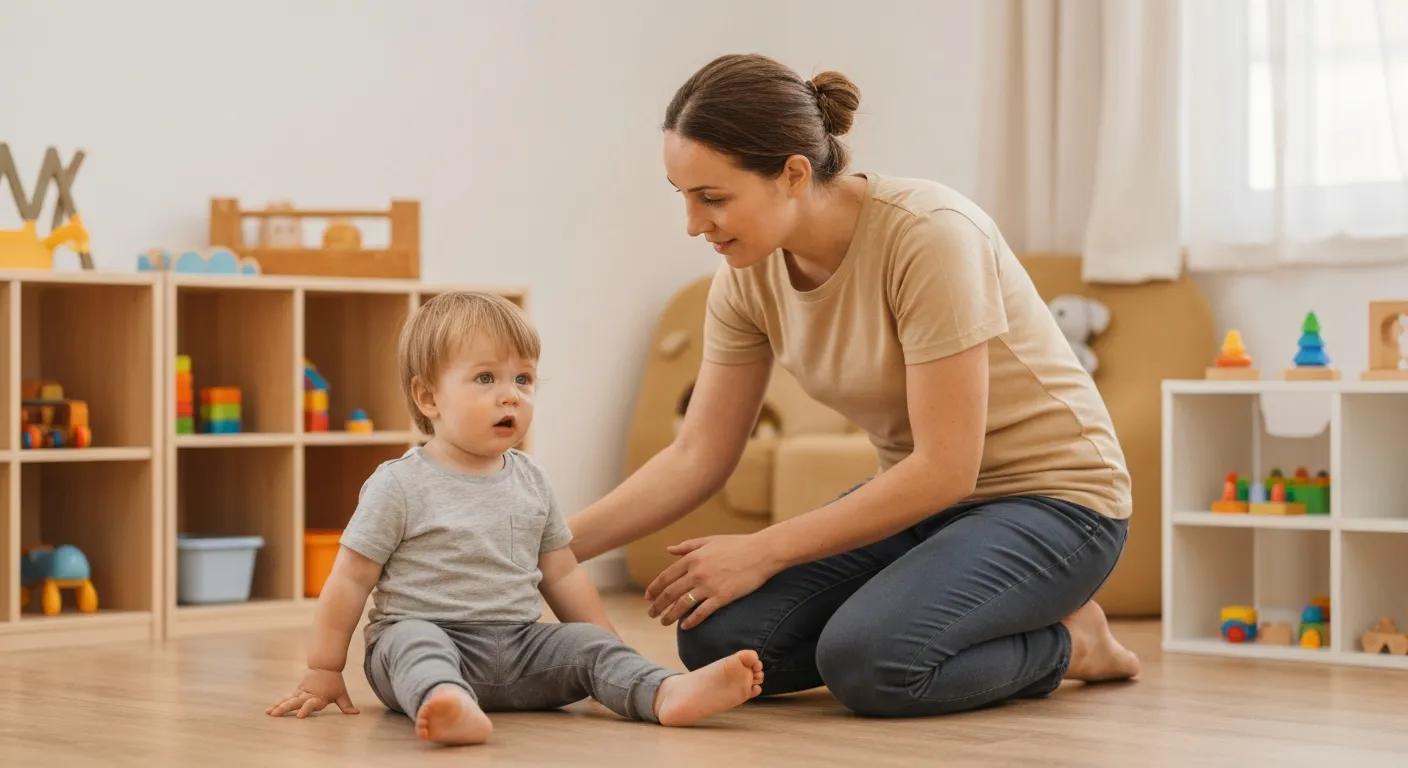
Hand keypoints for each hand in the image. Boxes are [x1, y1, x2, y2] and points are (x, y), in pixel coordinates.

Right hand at [266, 668, 359, 717]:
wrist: (325, 666)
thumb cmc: (334, 682)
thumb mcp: (342, 694)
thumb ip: (346, 705)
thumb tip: (357, 713)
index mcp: (319, 697)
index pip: (312, 704)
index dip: (306, 709)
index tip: (300, 716)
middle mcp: (308, 695)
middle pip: (295, 702)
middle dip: (286, 708)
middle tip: (276, 714)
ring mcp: (300, 693)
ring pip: (288, 700)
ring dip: (278, 706)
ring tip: (269, 713)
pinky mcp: (296, 691)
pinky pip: (285, 698)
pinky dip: (277, 703)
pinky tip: (269, 710)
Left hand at [645, 534, 778, 629]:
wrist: (762, 553)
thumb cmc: (737, 544)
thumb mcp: (710, 540)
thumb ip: (687, 546)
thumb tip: (668, 549)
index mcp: (692, 558)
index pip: (666, 577)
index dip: (654, 589)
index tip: (648, 598)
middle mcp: (697, 572)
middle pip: (670, 593)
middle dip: (658, 606)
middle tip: (652, 614)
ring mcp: (709, 586)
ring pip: (682, 605)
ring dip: (670, 616)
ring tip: (664, 622)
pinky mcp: (722, 597)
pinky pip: (701, 612)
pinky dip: (691, 621)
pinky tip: (685, 627)